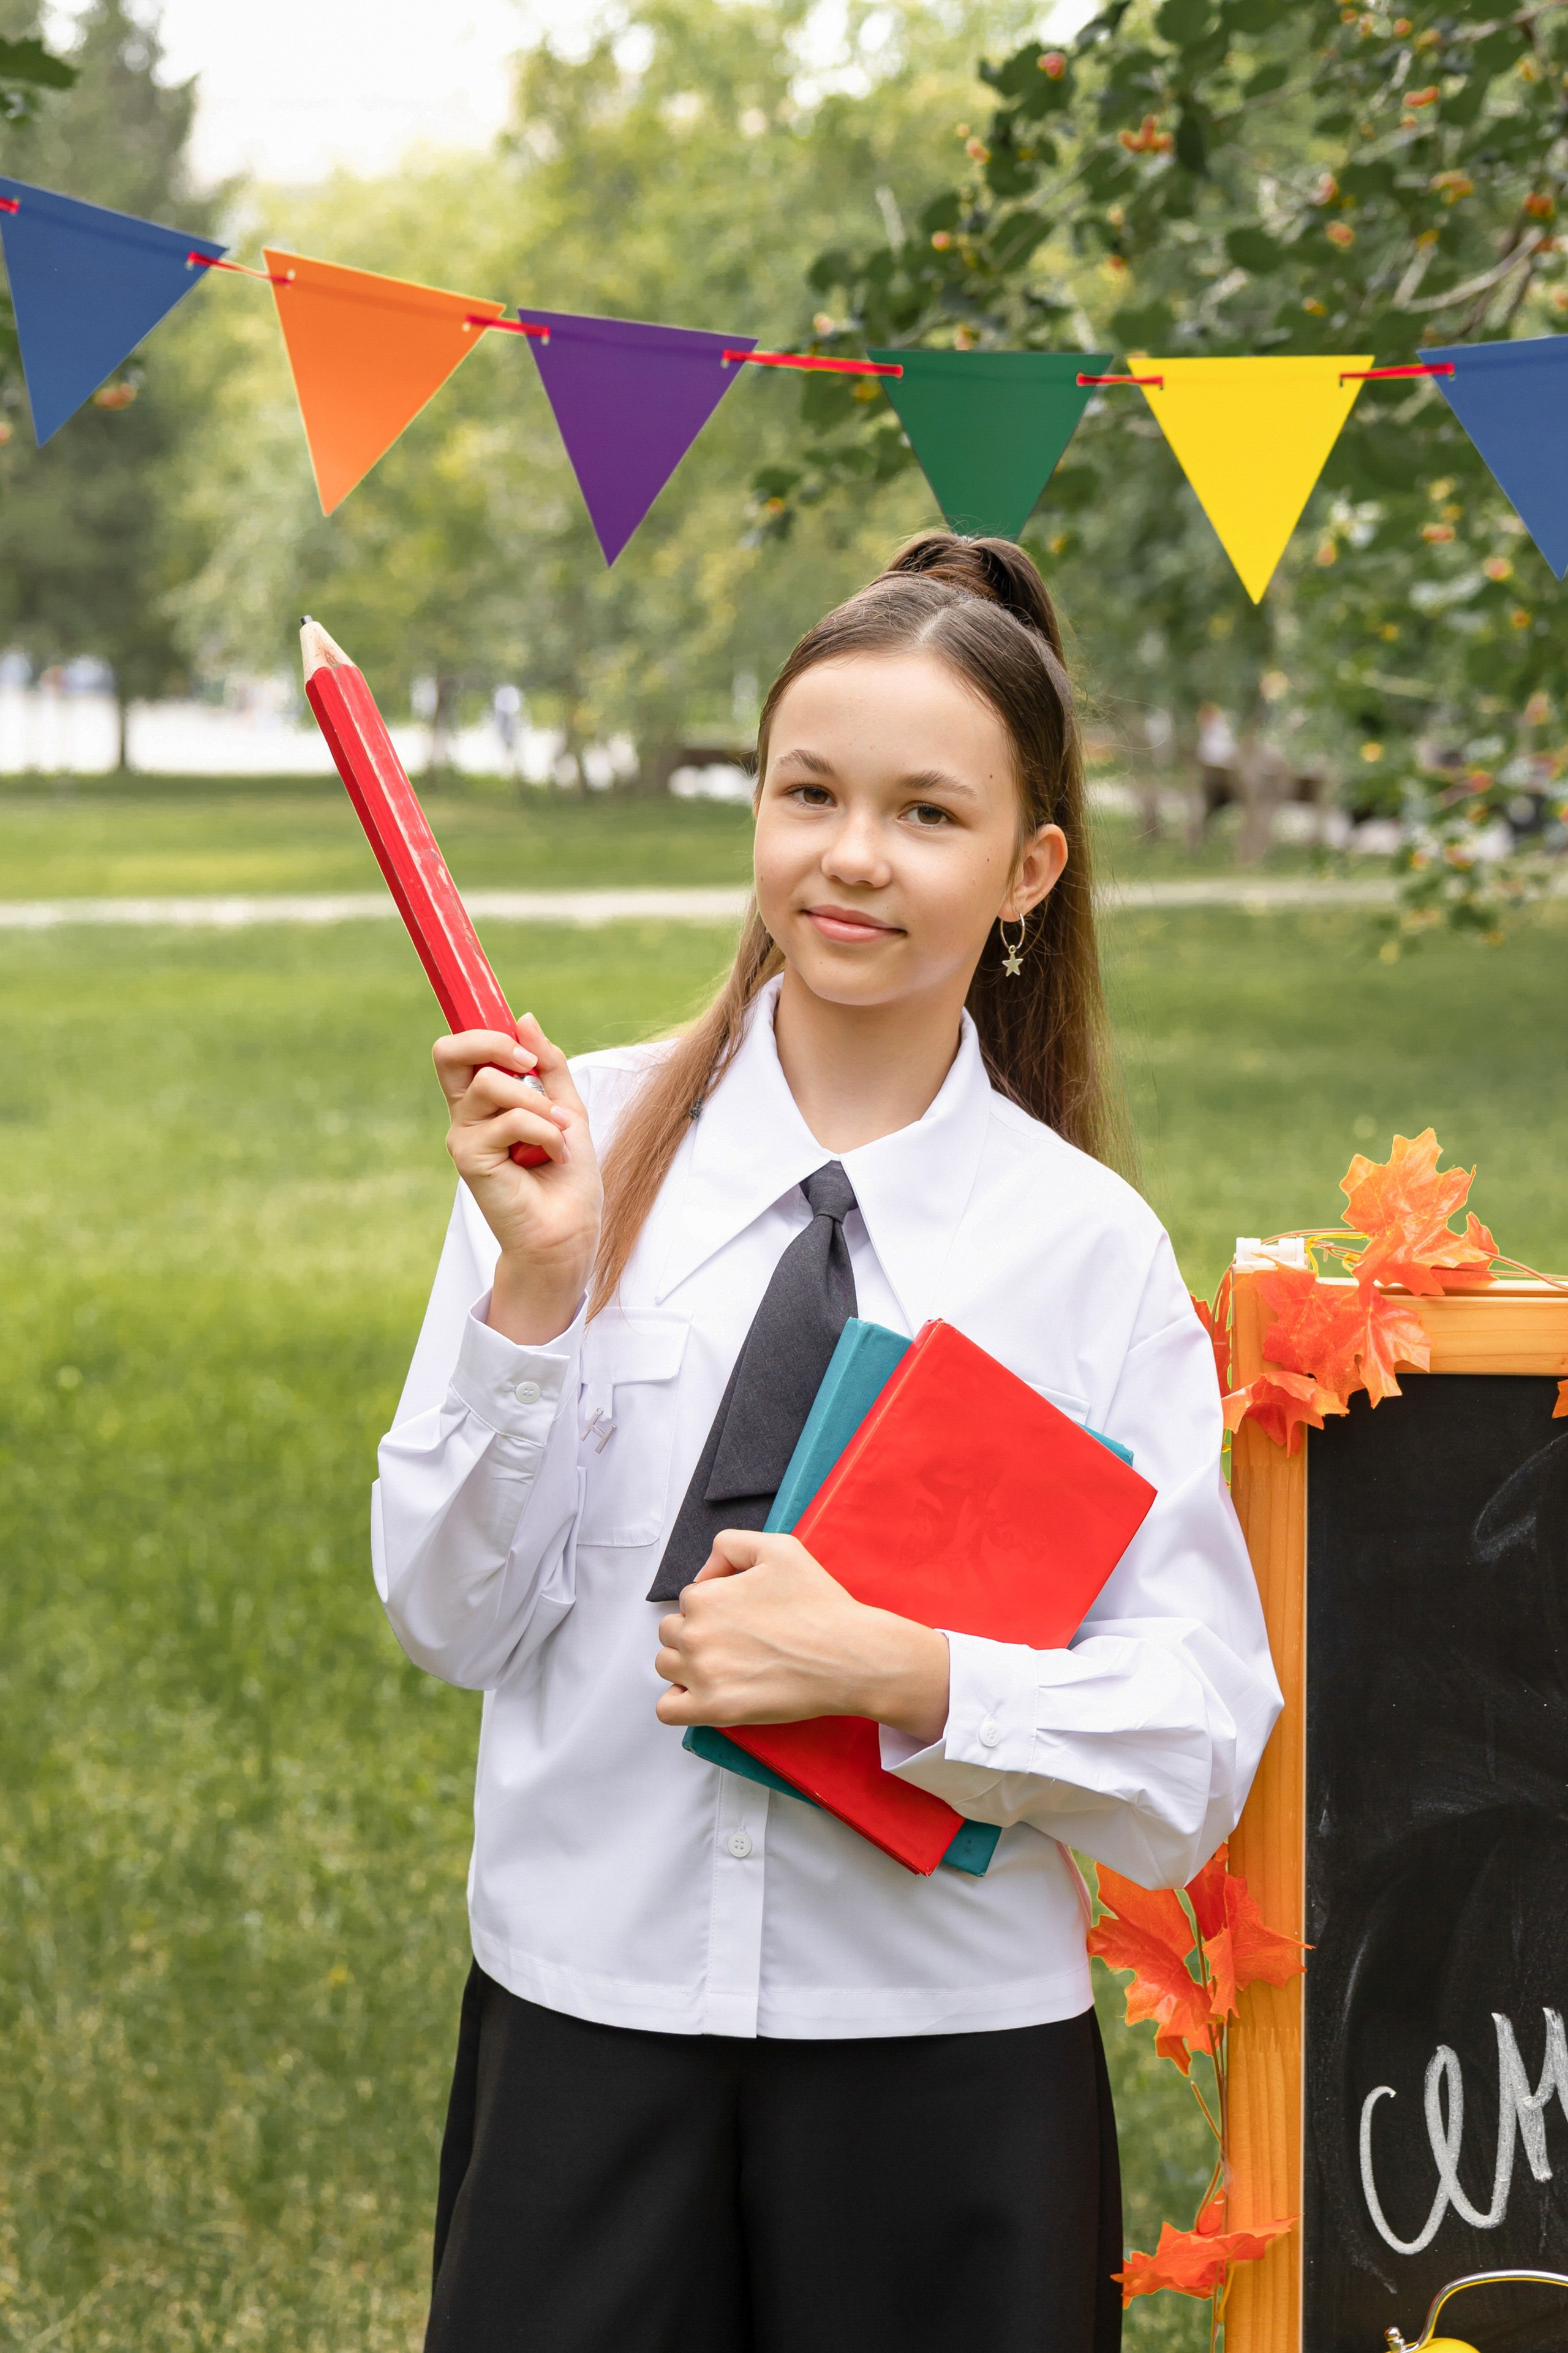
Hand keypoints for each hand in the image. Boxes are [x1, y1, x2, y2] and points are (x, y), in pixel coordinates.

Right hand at [434, 1015, 601, 1343]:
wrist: (569, 1233)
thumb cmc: (567, 1179)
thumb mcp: (567, 1109)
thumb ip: (548, 1067)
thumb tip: (525, 1020)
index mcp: (485, 1102)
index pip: (462, 1050)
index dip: (485, 1031)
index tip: (525, 1047)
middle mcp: (467, 1116)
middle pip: (448, 1052)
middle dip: (492, 1044)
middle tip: (529, 1065)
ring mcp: (464, 1136)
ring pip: (490, 1084)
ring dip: (539, 1104)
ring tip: (561, 1132)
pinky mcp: (469, 1159)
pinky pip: (508, 1121)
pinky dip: (544, 1132)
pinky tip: (556, 1154)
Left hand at [654, 1532, 949, 1743]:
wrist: (849, 1656)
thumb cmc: (819, 1605)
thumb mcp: (778, 1547)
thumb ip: (729, 1545)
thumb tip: (703, 1575)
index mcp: (705, 1597)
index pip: (687, 1600)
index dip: (714, 1606)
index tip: (741, 1616)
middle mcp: (696, 1635)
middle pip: (670, 1633)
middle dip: (697, 1633)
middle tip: (735, 1641)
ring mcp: (702, 1675)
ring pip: (666, 1666)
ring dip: (686, 1665)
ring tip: (723, 1666)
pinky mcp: (714, 1710)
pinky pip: (668, 1709)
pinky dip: (678, 1702)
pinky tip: (703, 1693)